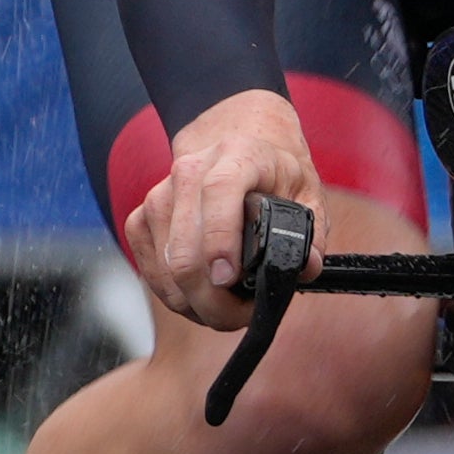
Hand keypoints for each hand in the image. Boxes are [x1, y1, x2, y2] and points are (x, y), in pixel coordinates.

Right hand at [135, 88, 320, 331]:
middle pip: (185, 251)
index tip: (228, 280)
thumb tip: (306, 269)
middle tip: (241, 316)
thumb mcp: (306, 191)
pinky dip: (177, 296)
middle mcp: (189, 172)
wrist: (234, 138)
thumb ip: (312, 233)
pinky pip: (151, 274)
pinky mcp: (141, 219)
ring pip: (166, 272)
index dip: (219, 242)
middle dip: (212, 300)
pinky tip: (202, 295)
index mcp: (237, 156)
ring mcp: (159, 196)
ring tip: (227, 308)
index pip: (218, 195)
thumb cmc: (272, 172)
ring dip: (196, 304)